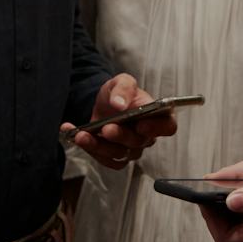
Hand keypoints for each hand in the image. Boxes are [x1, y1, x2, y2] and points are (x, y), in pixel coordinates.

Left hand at [60, 73, 177, 170]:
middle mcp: (146, 135)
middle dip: (121, 136)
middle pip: (139, 142)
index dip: (157, 128)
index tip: (141, 124)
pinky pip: (104, 160)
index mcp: (156, 116)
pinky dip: (88, 149)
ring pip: (119, 155)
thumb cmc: (119, 93)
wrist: (102, 103)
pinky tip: (74, 134)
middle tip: (107, 128)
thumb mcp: (122, 81)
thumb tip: (120, 104)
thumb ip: (124, 89)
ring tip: (82, 135)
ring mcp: (130, 149)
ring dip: (100, 146)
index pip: (168, 126)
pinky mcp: (114, 157)